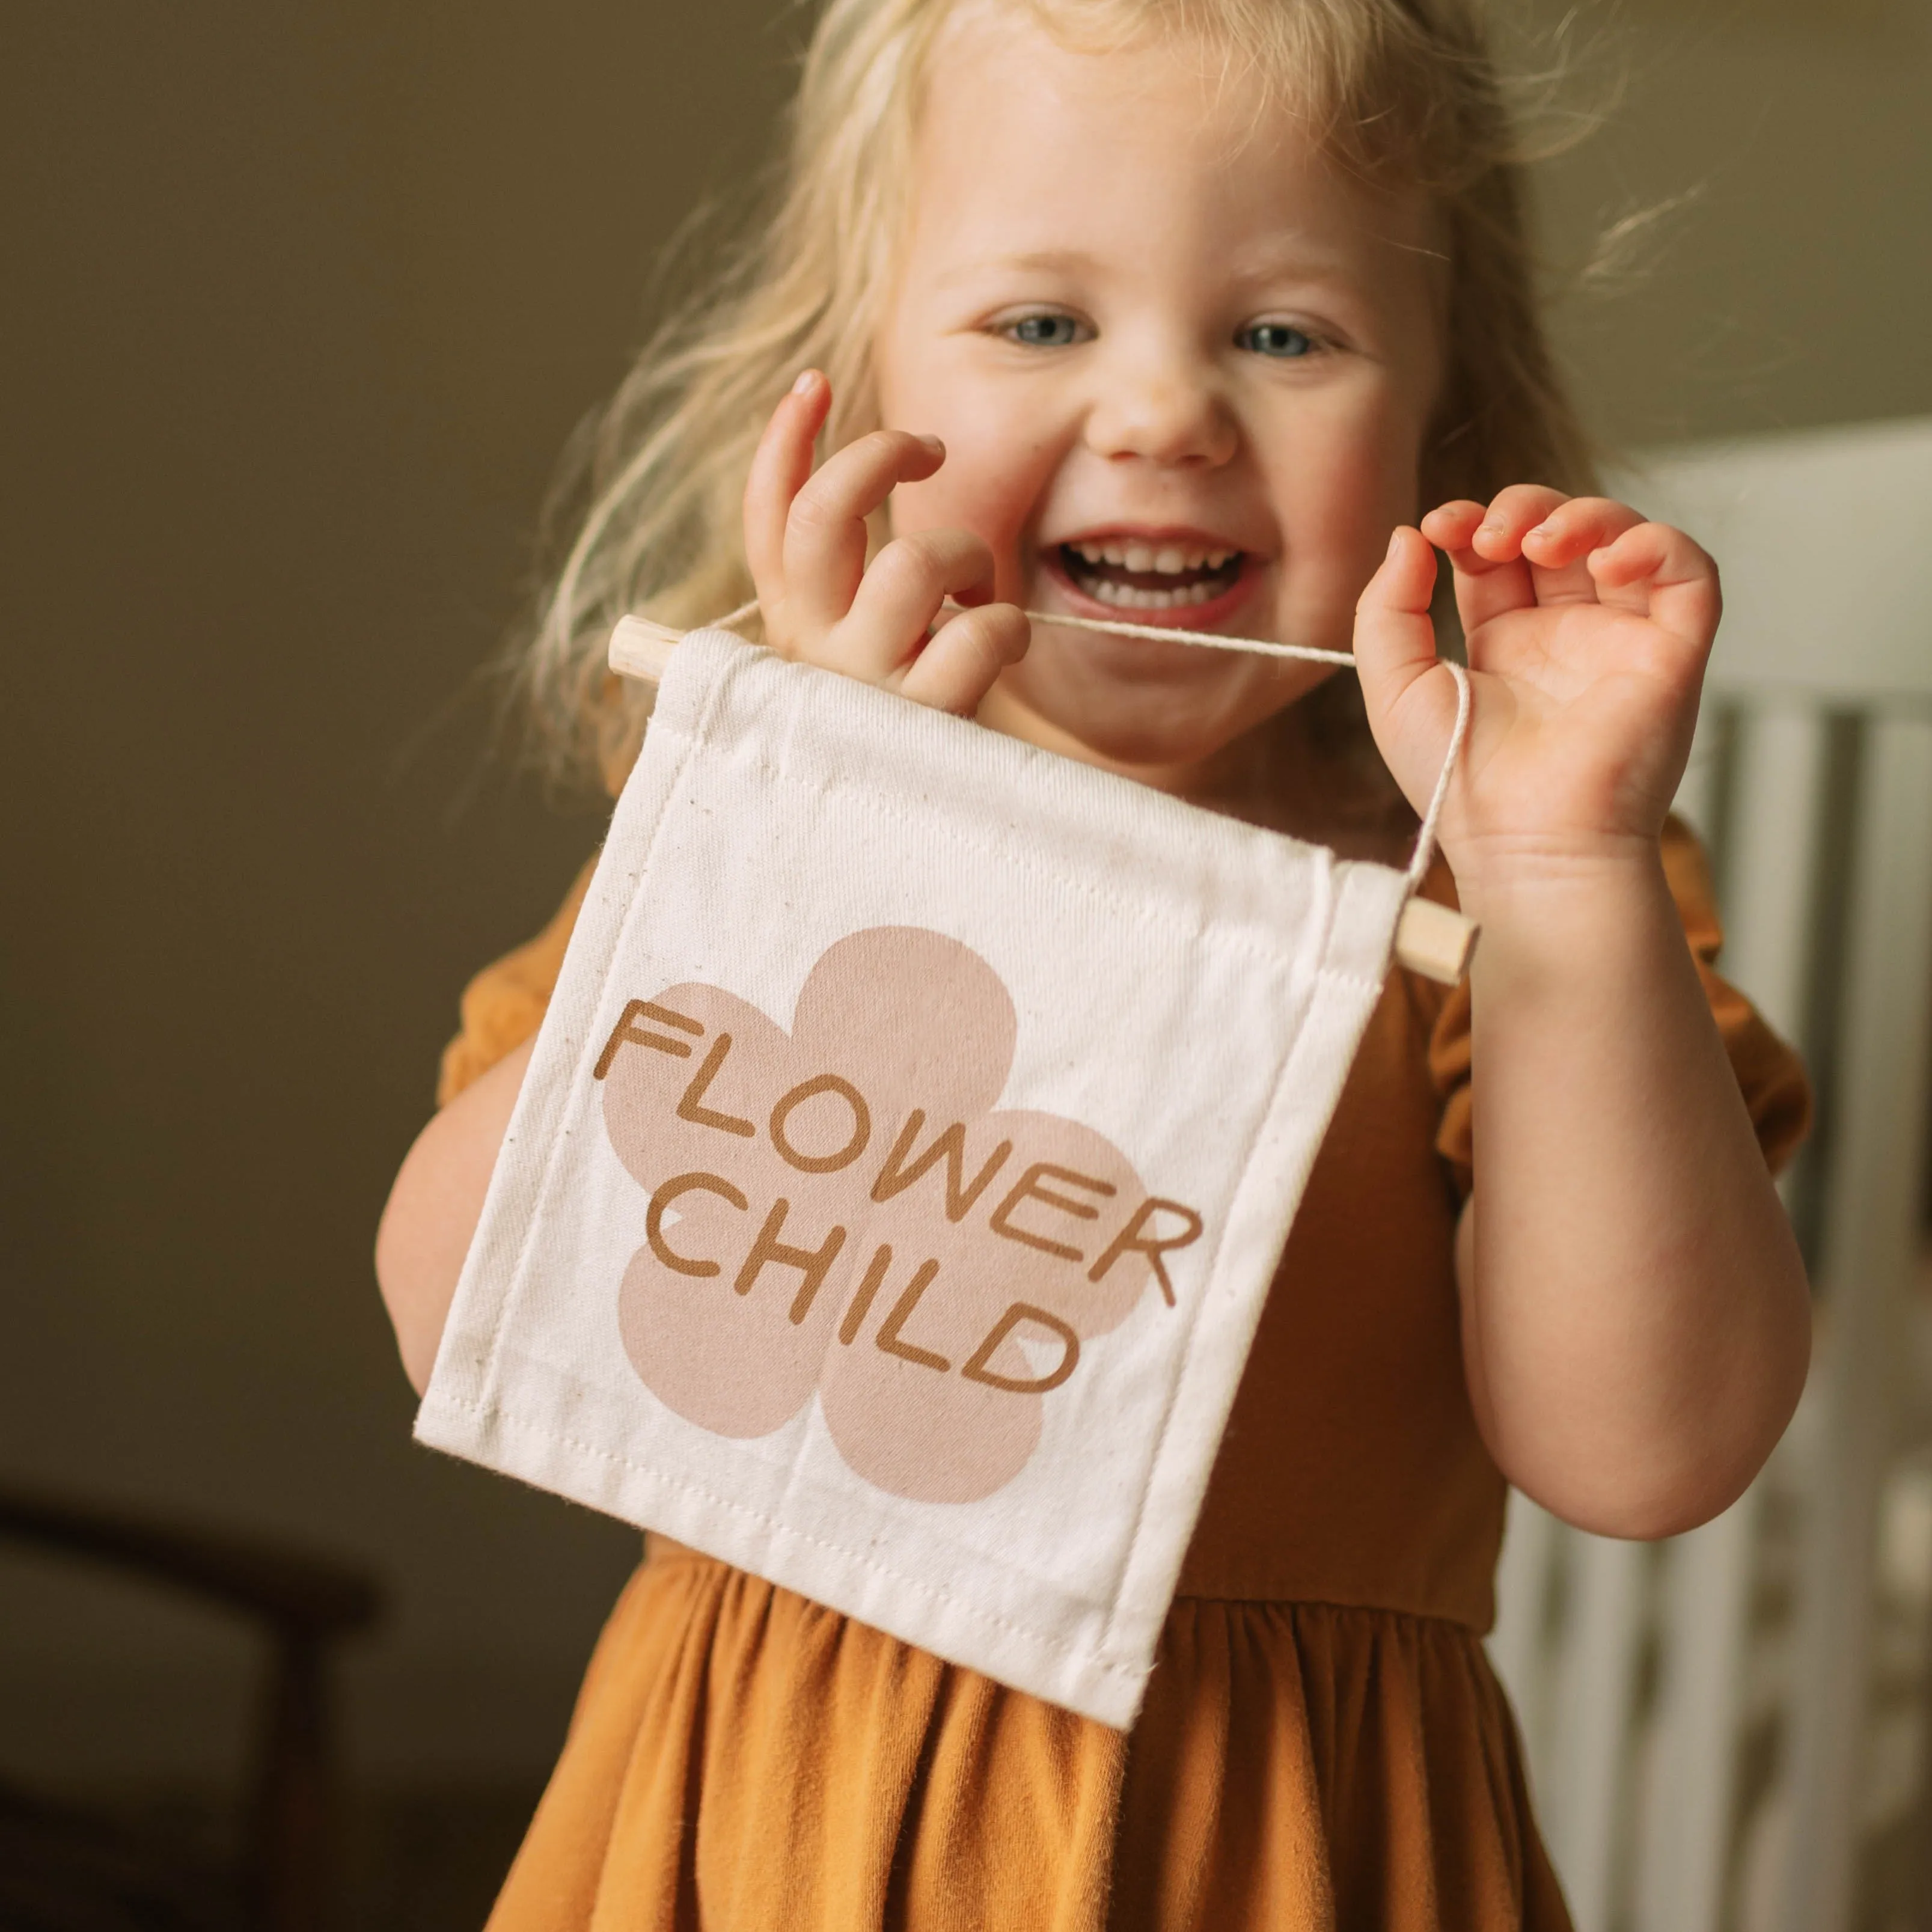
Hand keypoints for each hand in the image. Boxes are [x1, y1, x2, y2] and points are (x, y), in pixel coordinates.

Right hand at [741, 370, 1029, 714]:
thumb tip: (863, 483)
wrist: (896, 850)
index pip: (768, 517)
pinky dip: (1008, 625)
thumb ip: (846, 590)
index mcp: (790, 626)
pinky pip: (978, 634)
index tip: (814, 383)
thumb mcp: (853, 656)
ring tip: (978, 590)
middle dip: (881, 456)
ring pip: (914, 561)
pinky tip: (1005, 642)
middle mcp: (813, 650)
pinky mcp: (922, 720)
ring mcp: (864, 684)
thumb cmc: (892, 733)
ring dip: (967, 556)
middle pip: (826, 513)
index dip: (785, 441)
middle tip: (928, 449)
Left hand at [1352, 486, 1720, 892]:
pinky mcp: (1673, 654)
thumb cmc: (1459, 783)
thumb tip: (1410, 535)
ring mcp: (1622, 641)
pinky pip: (1691, 575)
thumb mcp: (1395, 687)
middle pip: (1559, 533)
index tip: (1439, 527)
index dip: (1471, 522)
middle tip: (1486, 536)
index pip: (1498, 554)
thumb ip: (1387, 610)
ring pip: (1624, 538)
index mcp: (1506, 644)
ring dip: (1583, 515)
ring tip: (1537, 542)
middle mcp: (1568, 637)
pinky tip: (1608, 558)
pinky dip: (1658, 545)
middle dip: (1521, 509)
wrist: (1524, 843)